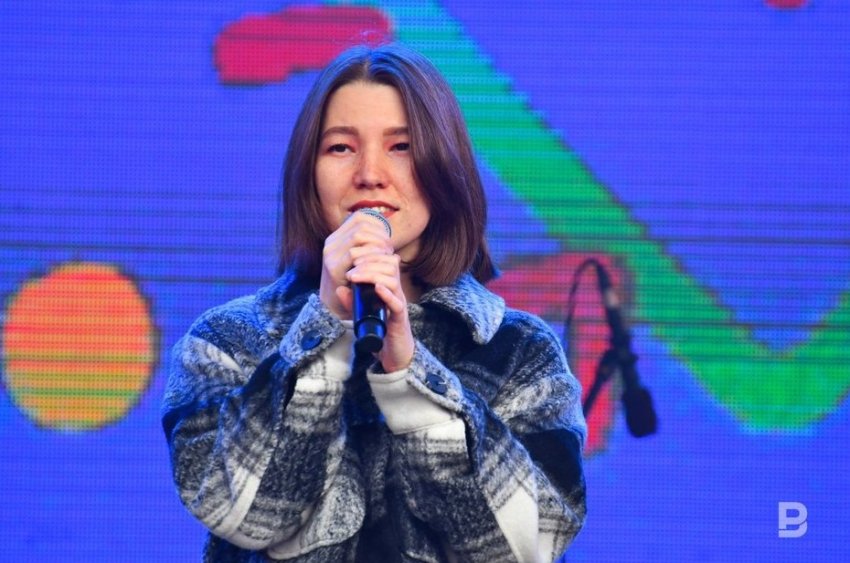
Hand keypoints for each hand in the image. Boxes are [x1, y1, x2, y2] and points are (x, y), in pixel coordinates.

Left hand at [319, 212, 413, 371]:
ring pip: (393, 280)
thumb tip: (339, 289)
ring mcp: (399, 303)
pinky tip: (376, 288)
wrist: (394, 352)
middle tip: (350, 268)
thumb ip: (352, 301)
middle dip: (368, 261)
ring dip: (372, 274)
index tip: (352, 256)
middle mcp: (396, 291)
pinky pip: (397, 303)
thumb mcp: (362, 312)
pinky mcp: (400, 318)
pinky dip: (386, 294)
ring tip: (355, 277)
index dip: (370, 253)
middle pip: (389, 265)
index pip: (384, 259)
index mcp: (388, 285)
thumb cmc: (381, 329)